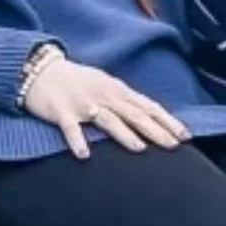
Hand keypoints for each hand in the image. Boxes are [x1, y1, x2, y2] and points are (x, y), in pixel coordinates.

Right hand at [23, 56, 190, 159]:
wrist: (40, 70)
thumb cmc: (76, 81)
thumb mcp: (105, 85)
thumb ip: (124, 101)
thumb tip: (149, 117)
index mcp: (117, 90)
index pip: (148, 106)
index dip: (167, 121)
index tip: (185, 136)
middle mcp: (104, 96)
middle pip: (134, 114)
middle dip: (155, 130)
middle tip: (173, 145)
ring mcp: (83, 104)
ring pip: (107, 120)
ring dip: (124, 134)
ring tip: (139, 148)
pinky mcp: (61, 112)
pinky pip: (71, 128)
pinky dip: (77, 141)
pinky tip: (84, 155)